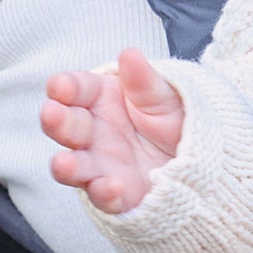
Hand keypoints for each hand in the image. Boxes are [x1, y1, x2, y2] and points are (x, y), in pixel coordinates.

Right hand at [42, 48, 186, 215]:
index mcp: (102, 99)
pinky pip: (103, 198)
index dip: (66, 87)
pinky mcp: (115, 196)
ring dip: (65, 165)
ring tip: (64, 162)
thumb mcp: (166, 97)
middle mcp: (94, 133)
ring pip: (73, 165)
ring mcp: (100, 165)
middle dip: (56, 121)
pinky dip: (103, 194)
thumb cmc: (174, 121)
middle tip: (52, 114)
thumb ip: (145, 81)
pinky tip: (112, 186)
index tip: (60, 86)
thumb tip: (129, 54)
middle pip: (67, 126)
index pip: (77, 89)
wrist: (200, 160)